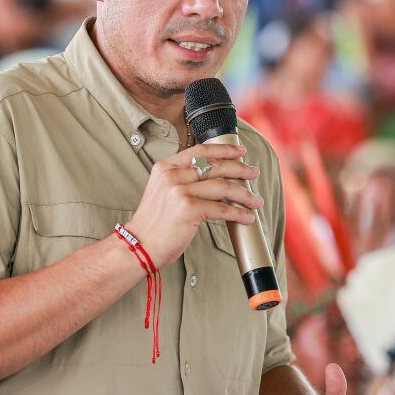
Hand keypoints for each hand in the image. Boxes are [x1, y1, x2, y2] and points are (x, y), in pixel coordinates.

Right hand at [124, 143, 262, 267]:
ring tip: (256, 200)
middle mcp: (172, 175)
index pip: (201, 150)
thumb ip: (183, 179)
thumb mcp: (163, 191)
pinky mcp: (188, 209)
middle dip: (240, 168)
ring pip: (223, 187)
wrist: (138, 245)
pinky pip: (222, 209)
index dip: (224, 149)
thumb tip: (215, 177)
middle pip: (216, 166)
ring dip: (244, 194)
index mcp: (166, 167)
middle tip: (254, 173)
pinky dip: (238, 213)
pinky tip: (247, 217)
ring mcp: (180, 191)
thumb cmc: (154, 223)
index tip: (240, 151)